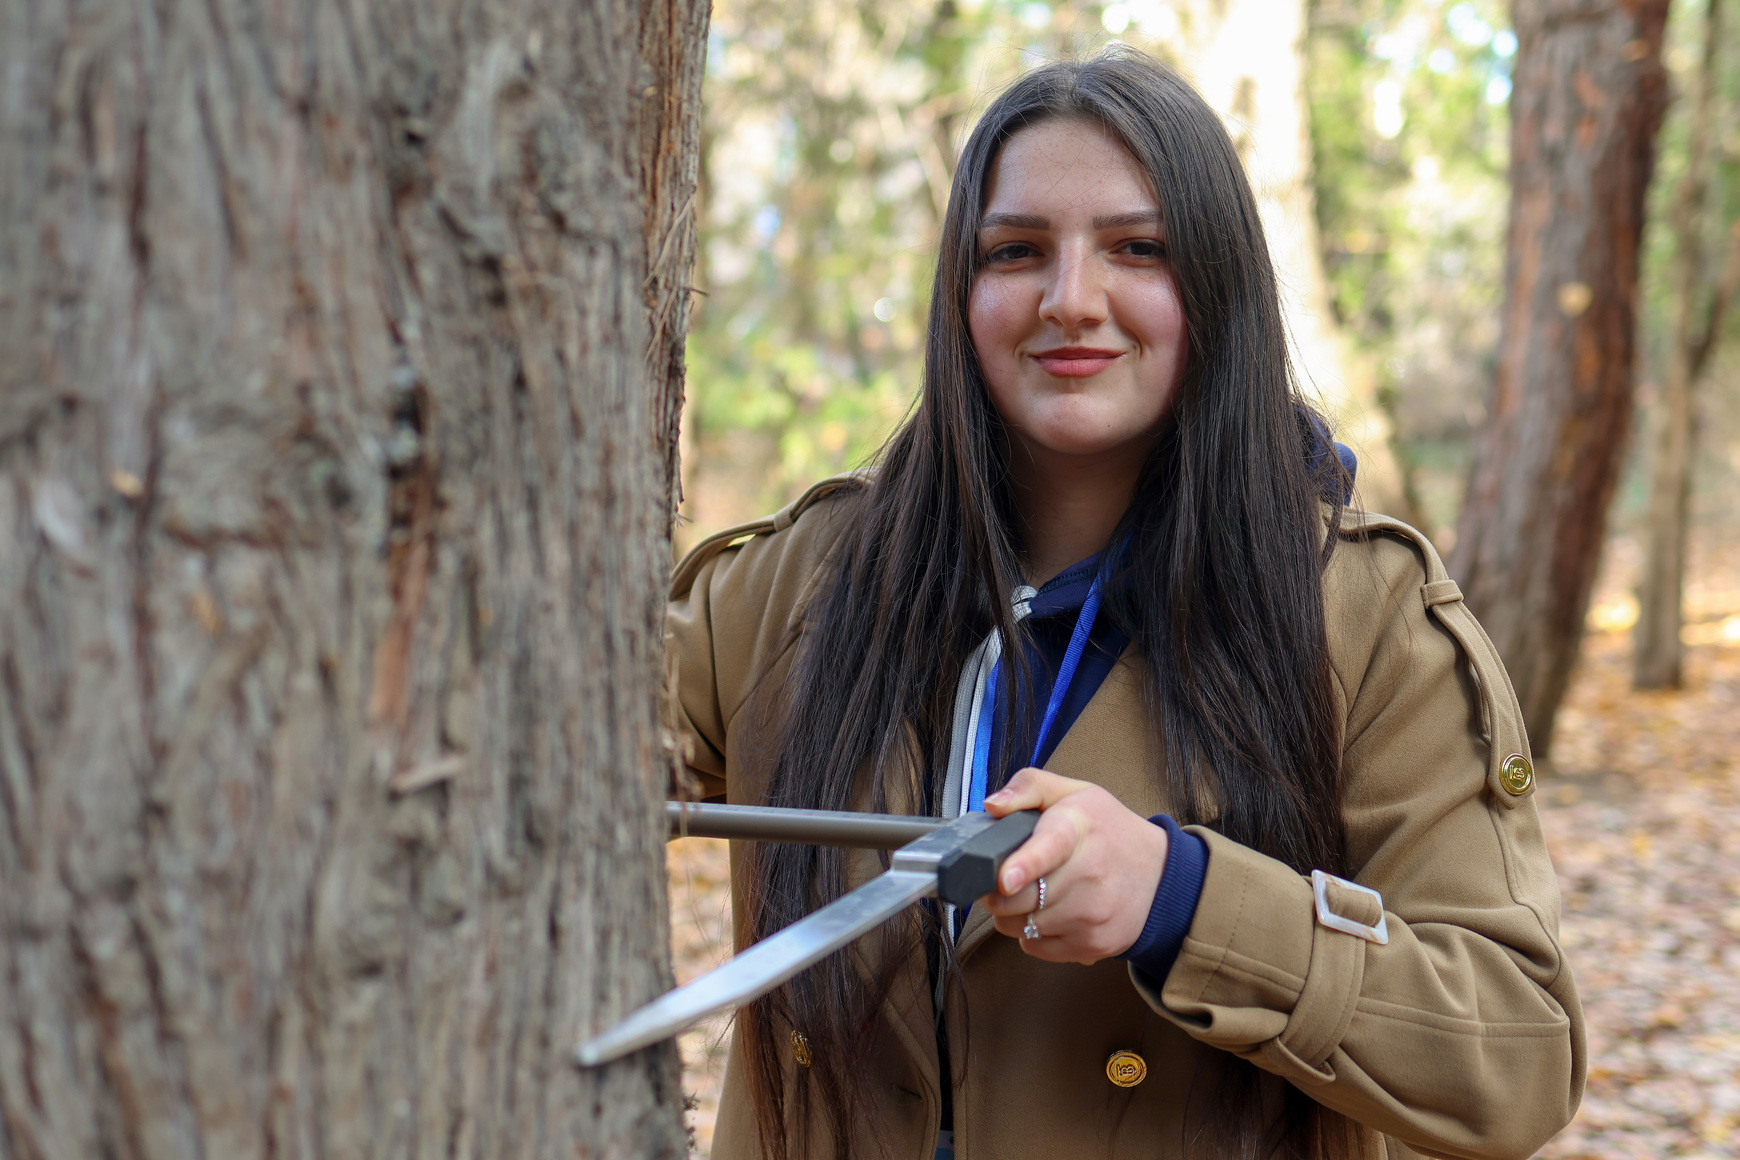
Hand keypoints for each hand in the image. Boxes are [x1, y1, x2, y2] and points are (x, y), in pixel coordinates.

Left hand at [980, 768, 1167, 964]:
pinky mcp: (1092, 945)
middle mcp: (1088, 874)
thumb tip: (993, 805)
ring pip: (1019, 925)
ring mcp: (1092, 915)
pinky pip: (1034, 946)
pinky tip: (1046, 913)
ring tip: (1027, 893)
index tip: (1006, 878)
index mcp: (1078, 828)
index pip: (1050, 847)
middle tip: (998, 878)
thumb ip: (1028, 787)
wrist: (1160, 876)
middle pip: (1020, 898)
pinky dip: (1029, 932)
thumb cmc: (1107, 831)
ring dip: (1011, 913)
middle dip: (995, 891)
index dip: (1024, 864)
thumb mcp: (1074, 793)